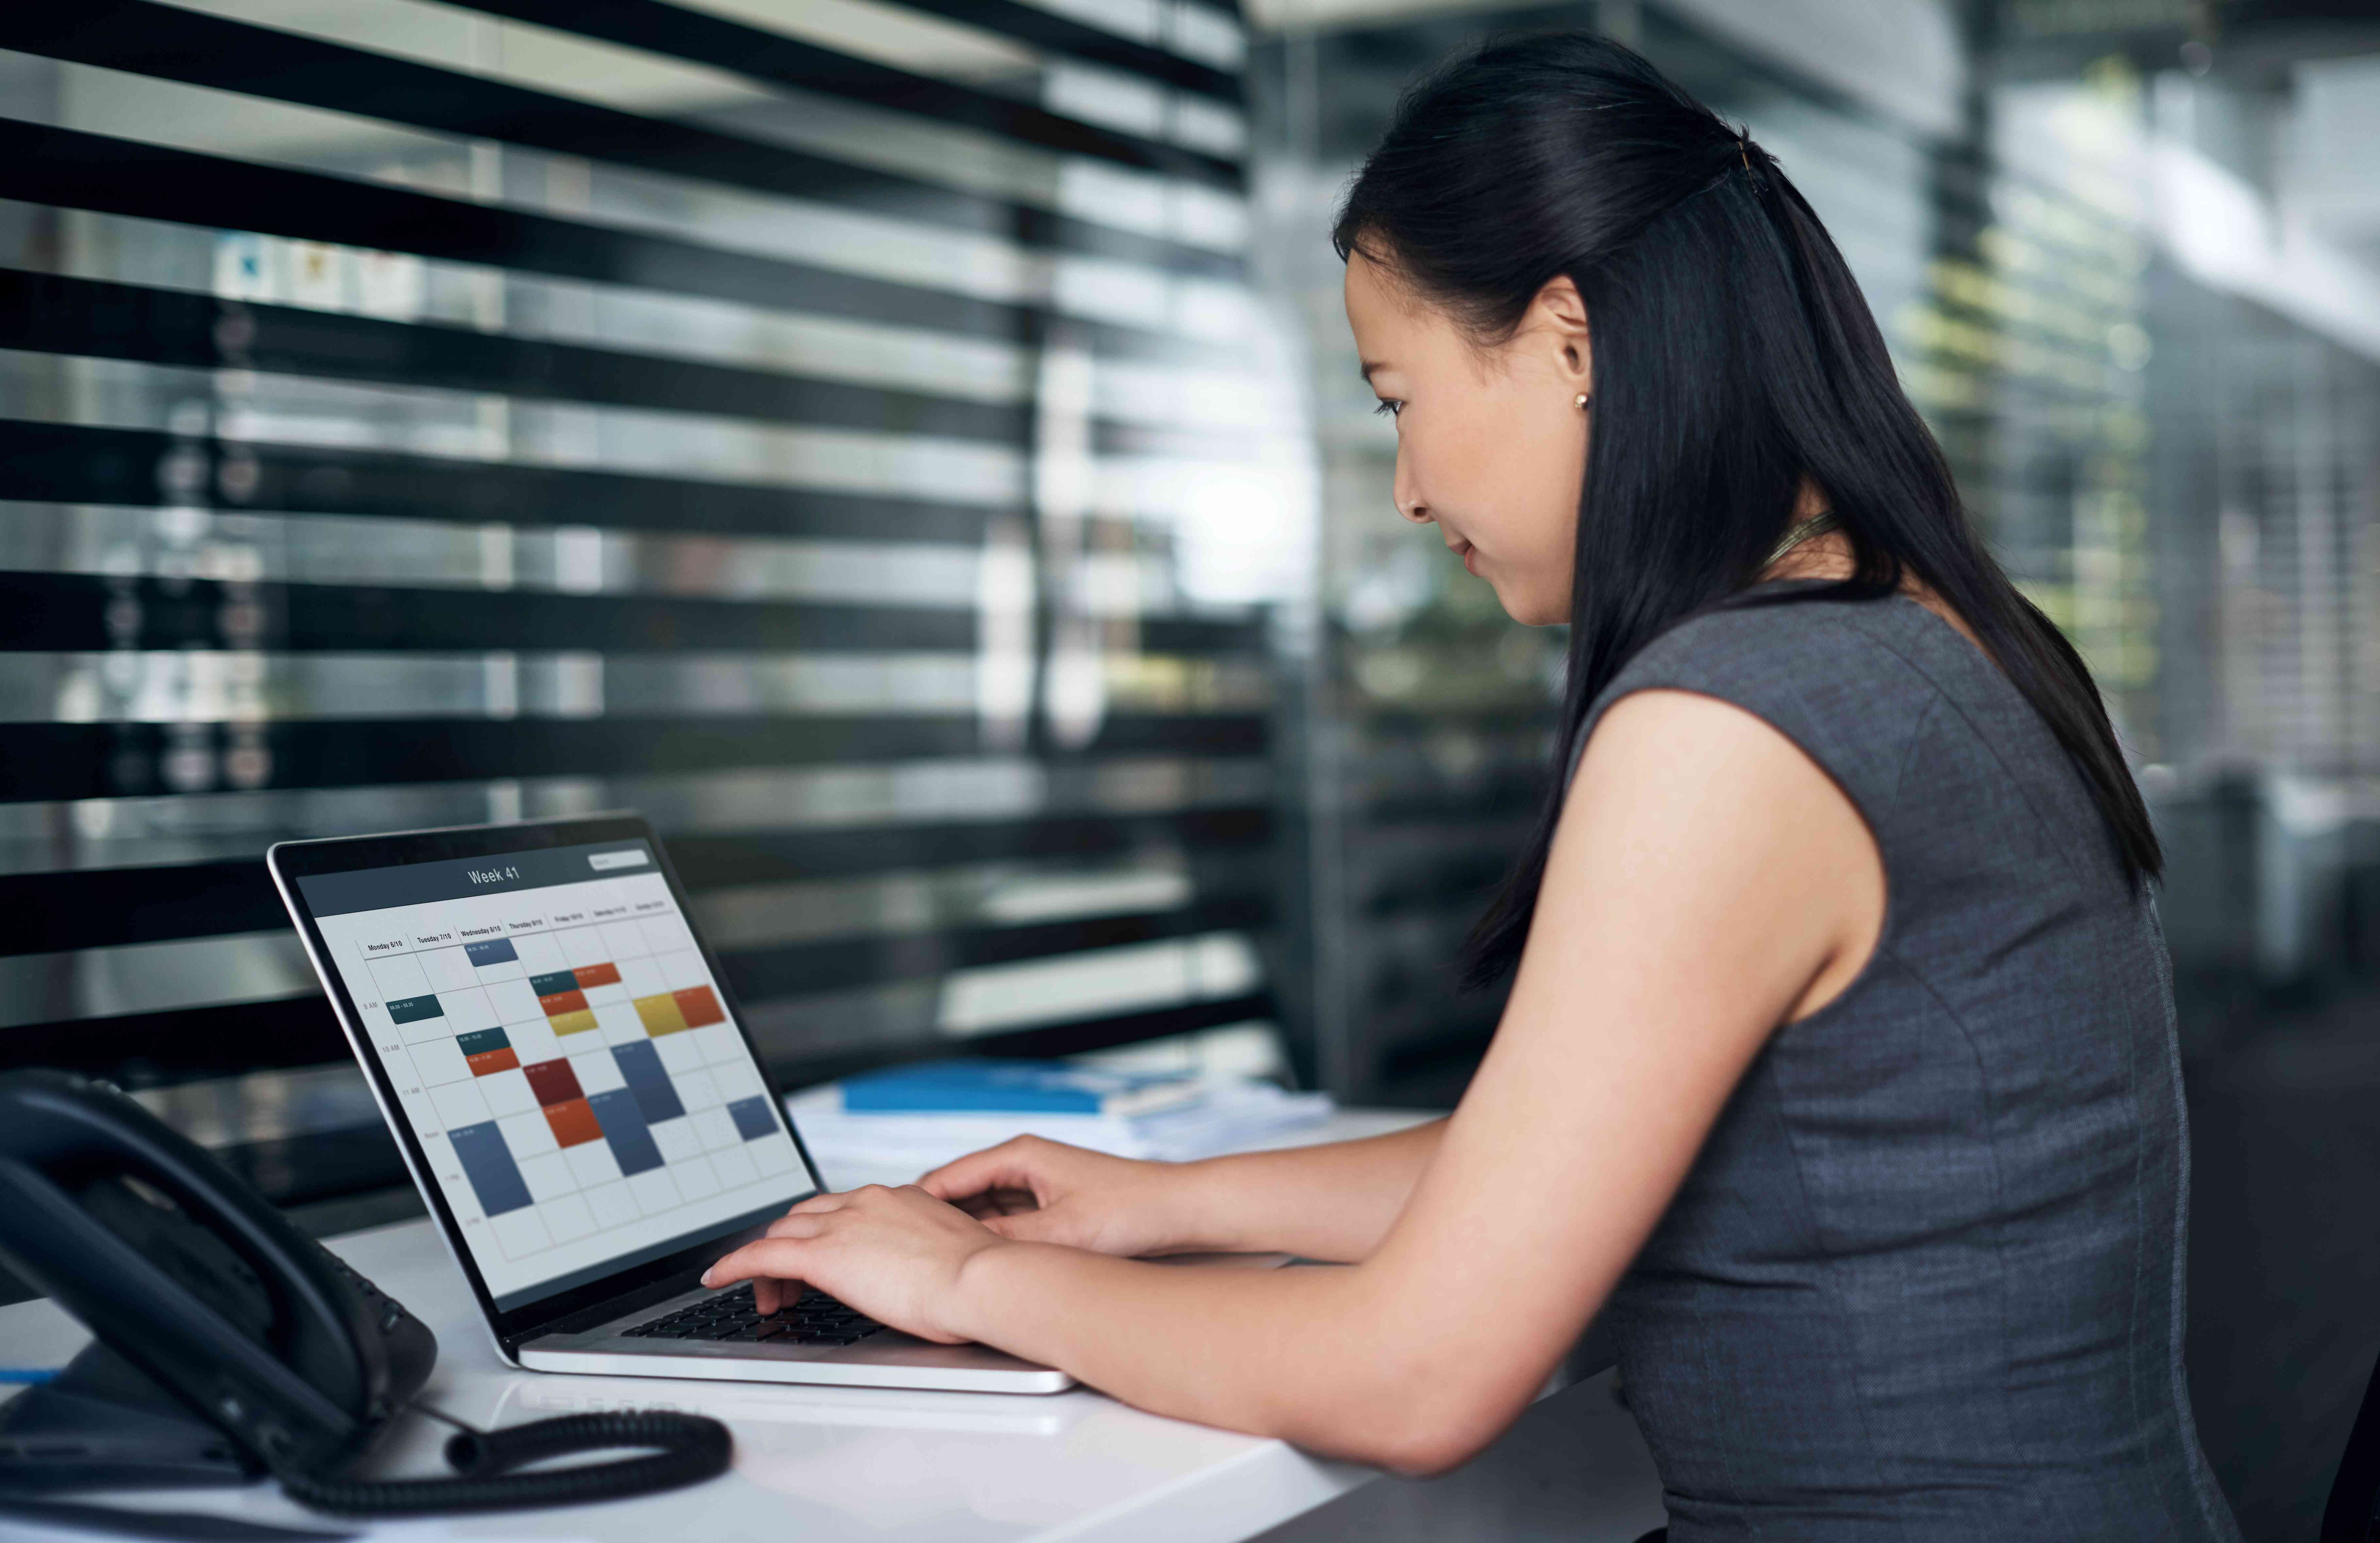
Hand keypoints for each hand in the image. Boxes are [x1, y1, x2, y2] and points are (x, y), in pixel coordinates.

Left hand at [701, 1184, 1006, 1343]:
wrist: (980, 1279)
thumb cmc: (979, 1279)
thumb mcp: (950, 1256)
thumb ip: (926, 1255)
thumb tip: (924, 1275)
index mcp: (899, 1200)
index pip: (843, 1208)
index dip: (823, 1232)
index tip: (822, 1255)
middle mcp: (866, 1202)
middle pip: (806, 1215)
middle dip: (791, 1245)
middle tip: (790, 1284)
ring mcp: (843, 1224)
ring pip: (784, 1232)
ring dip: (768, 1260)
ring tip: (768, 1295)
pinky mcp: (823, 1255)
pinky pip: (763, 1254)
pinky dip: (736, 1264)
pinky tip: (718, 1277)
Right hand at [916, 1136, 1201, 1257]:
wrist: (1178, 1210)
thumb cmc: (1130, 1210)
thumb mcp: (1060, 1232)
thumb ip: (1008, 1242)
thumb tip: (961, 1256)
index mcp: (1019, 1155)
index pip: (947, 1178)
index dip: (915, 1208)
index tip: (891, 1234)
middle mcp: (1024, 1164)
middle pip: (960, 1195)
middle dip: (934, 1224)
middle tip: (906, 1257)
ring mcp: (1036, 1184)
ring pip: (981, 1211)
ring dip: (963, 1235)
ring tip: (934, 1266)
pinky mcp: (1050, 1204)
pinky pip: (1004, 1222)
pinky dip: (990, 1241)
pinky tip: (979, 1267)